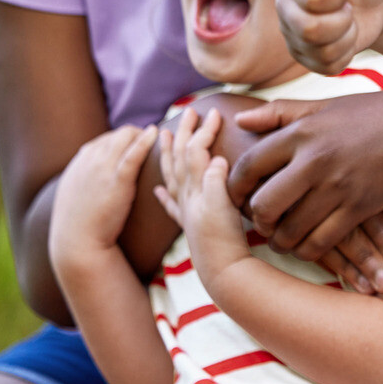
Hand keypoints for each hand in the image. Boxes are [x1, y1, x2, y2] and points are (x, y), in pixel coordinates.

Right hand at [50, 125, 156, 259]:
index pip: (107, 138)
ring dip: (143, 135)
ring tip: (160, 138)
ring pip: (125, 137)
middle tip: (153, 140)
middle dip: (137, 134)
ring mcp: (102, 168)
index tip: (138, 144)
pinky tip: (155, 133)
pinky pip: (133, 154)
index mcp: (80, 161)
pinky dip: (144, 141)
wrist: (77, 241)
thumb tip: (95, 164)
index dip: (124, 139)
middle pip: (118, 134)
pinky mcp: (117, 180)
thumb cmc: (81, 220)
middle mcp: (90, 159)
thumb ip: (85, 173)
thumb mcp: (76, 189)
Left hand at [154, 108, 244, 273]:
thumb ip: (216, 180)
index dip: (203, 130)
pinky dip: (163, 194)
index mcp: (196, 188)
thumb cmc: (224, 240)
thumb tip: (215, 158)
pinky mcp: (190, 225)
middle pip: (180, 158)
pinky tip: (157, 190)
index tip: (213, 112)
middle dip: (183, 134)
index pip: (195, 151)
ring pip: (172, 176)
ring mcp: (187, 210)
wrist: (223, 272)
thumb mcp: (223, 206)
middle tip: (186, 112)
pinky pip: (171, 206)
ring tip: (162, 138)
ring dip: (168, 154)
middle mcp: (188, 197)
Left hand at [225, 88, 382, 285]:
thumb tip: (239, 122)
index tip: (235, 197)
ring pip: (291, 230)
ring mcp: (338, 187)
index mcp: (302, 132)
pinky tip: (307, 245)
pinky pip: (321, 242)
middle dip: (256, 219)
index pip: (249, 165)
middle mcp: (315, 160)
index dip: (233, 186)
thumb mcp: (325, 106)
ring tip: (281, 237)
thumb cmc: (373, 112)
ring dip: (280, 240)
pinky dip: (308, 250)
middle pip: (264, 204)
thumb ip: (280, 114)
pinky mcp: (360, 207)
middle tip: (261, 221)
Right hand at [277, 0, 382, 73]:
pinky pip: (325, 66)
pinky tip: (348, 37)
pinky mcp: (305, 57)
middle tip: (351, 3)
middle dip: (343, 19)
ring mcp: (292, 33)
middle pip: (310, 27)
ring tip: (349, 18)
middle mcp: (286, 5)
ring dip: (346, 37)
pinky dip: (344, 55)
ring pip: (318, 49)